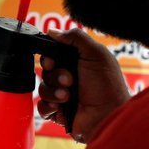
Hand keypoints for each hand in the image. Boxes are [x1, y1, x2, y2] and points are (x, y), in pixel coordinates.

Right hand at [38, 28, 129, 142]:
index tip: (53, 62)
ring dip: (53, 91)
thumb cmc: (107, 86)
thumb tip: (52, 32)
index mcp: (77, 63)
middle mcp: (69, 78)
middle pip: (45, 70)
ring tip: (68, 96)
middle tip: (69, 80)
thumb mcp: (97, 54)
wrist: (108, 116)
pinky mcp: (57, 112)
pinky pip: (41, 106)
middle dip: (55, 75)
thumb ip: (76, 38)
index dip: (49, 57)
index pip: (53, 54)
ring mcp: (62, 95)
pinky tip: (60, 106)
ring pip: (42, 88)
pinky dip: (48, 105)